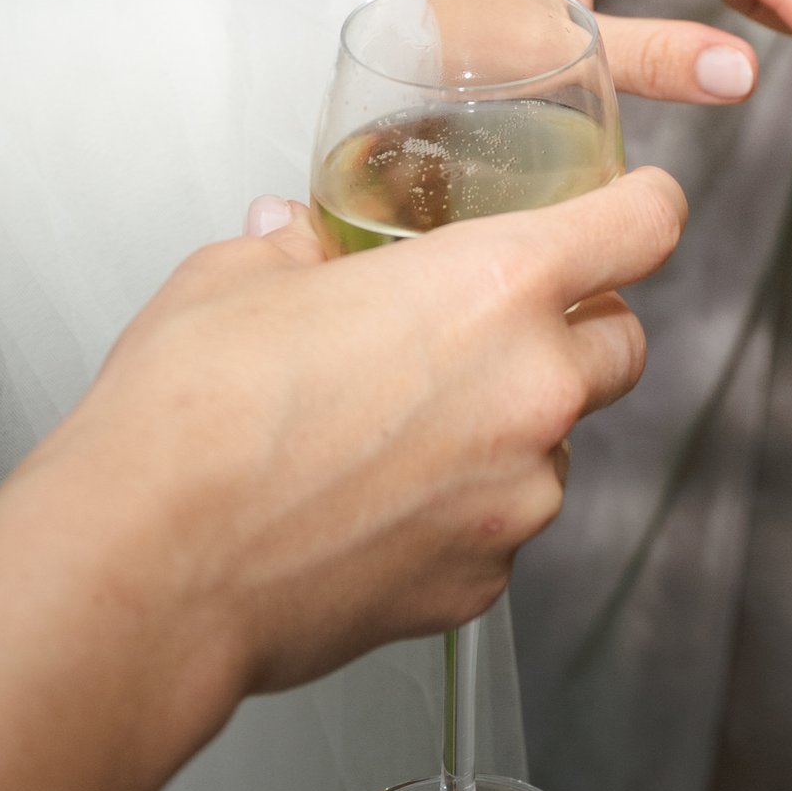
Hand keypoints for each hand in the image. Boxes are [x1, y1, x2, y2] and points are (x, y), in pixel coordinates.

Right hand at [22, 162, 689, 701]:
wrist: (146, 569)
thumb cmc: (190, 417)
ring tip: (405, 430)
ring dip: (513, 430)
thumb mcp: (237, 277)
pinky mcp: (477, 584)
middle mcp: (531, 392)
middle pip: (624, 345)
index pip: (643, 226)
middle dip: (580, 329)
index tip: (636, 205)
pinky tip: (376, 504)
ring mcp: (514, 500)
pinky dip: (462, 513)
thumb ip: (297, 247)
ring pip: (558, 448)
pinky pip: (501, 531)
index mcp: (495, 287)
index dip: (645, 206)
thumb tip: (298, 241)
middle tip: (499, 327)